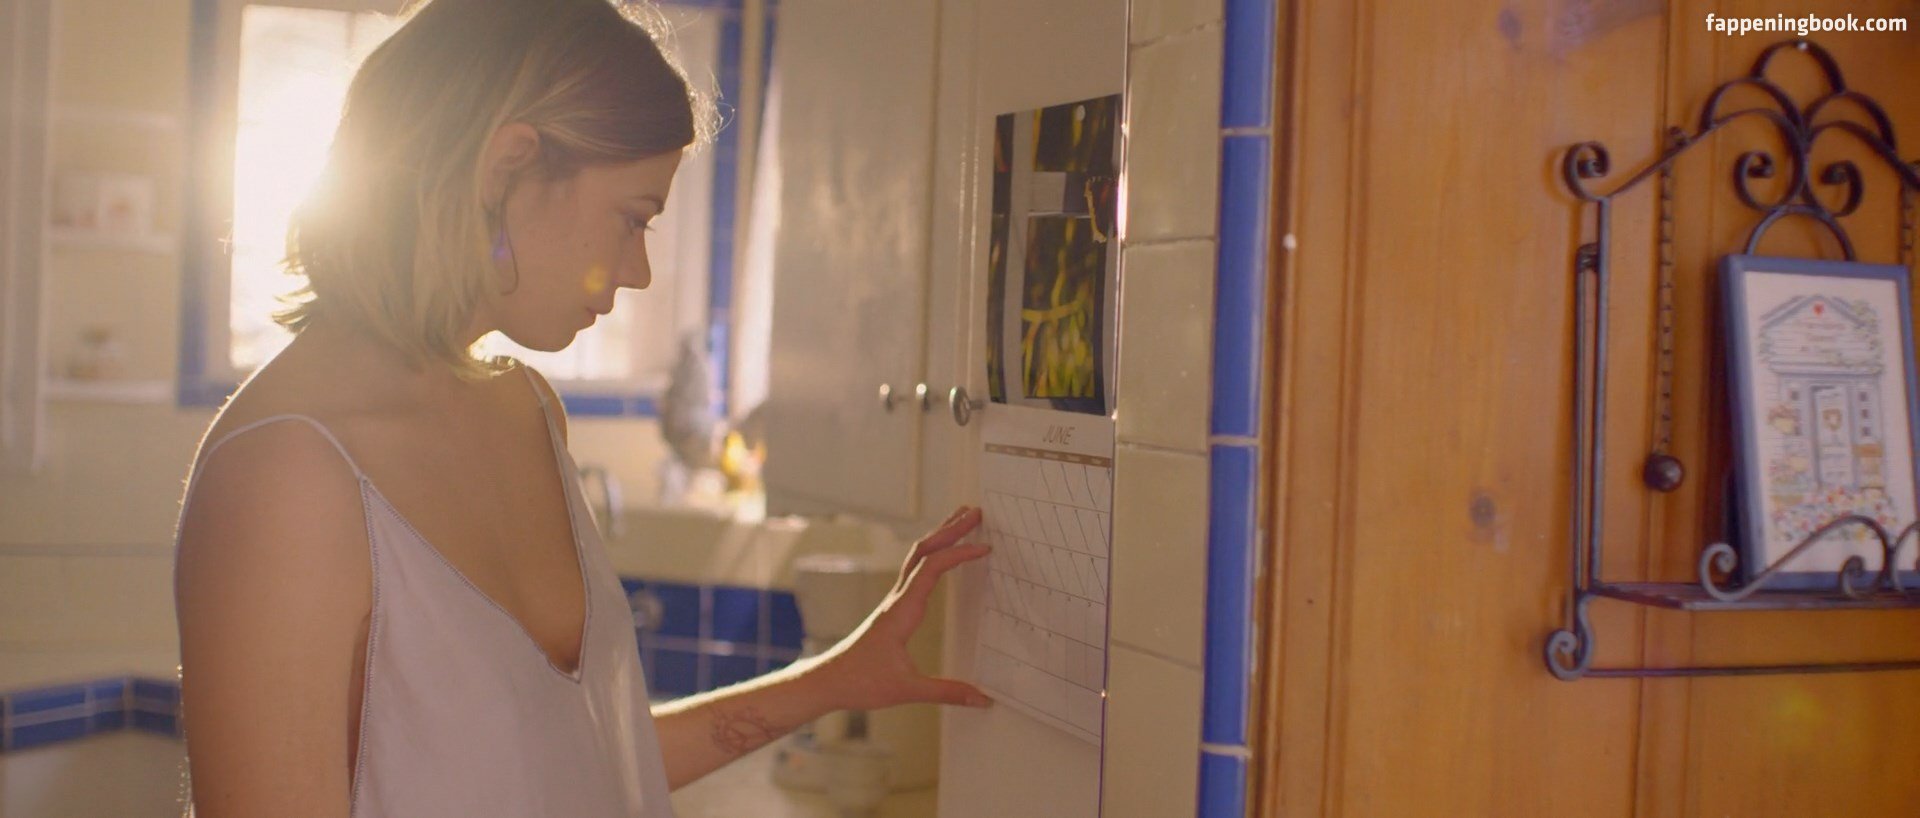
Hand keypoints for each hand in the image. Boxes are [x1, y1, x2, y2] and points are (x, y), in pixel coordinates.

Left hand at [810, 506, 993, 711]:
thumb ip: (948, 692)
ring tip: (961, 520)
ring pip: (917, 557)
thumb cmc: (861, 682)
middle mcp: (897, 599)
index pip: (932, 569)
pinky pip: (914, 570)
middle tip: (976, 512)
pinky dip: (932, 554)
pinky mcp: (894, 608)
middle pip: (924, 551)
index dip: (959, 554)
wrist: (828, 681)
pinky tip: (941, 554)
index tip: (985, 547)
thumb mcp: (907, 690)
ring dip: (940, 536)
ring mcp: (894, 601)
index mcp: (902, 611)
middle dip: (950, 529)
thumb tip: (984, 699)